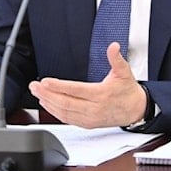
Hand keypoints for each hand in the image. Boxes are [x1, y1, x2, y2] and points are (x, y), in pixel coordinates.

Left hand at [28, 42, 145, 127]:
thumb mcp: (125, 72)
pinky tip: (47, 104)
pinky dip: (55, 113)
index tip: (45, 81)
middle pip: (66, 103)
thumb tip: (113, 46)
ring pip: (65, 113)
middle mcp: (94, 109)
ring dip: (48, 104)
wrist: (136, 110)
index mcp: (101, 94)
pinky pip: (68, 119)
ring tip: (37, 93)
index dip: (59, 86)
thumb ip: (116, 59)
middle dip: (48, 95)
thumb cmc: (128, 91)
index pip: (76, 90)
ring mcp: (90, 118)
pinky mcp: (87, 124)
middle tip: (34, 86)